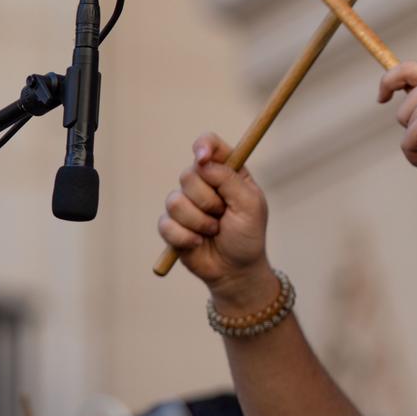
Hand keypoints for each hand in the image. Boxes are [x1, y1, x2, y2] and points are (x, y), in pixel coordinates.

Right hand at [158, 133, 275, 311]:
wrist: (235, 270)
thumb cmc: (248, 236)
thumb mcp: (250, 205)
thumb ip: (230, 179)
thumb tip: (204, 162)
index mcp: (227, 173)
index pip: (209, 145)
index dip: (203, 147)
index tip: (203, 159)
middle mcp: (204, 184)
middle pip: (189, 174)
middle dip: (208, 200)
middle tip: (223, 215)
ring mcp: (185, 203)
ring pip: (175, 201)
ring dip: (199, 222)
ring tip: (213, 231)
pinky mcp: (171, 225)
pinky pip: (166, 224)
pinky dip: (185, 237)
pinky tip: (198, 243)